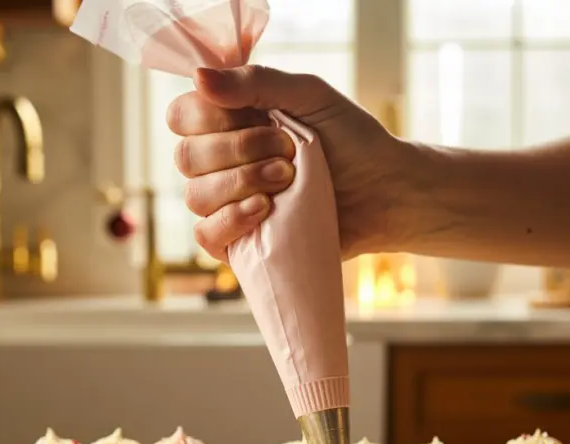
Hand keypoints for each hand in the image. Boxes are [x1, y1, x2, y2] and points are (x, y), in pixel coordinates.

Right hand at [167, 65, 406, 260]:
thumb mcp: (310, 96)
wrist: (386, 193)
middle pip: (186, 158)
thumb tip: (198, 77)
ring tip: (287, 181)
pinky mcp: (242, 241)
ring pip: (195, 196)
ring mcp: (230, 204)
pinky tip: (264, 211)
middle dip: (238, 152)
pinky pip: (206, 236)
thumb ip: (256, 82)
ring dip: (241, 184)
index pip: (183, 116)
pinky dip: (229, 221)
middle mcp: (223, 163)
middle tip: (287, 153)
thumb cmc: (353, 141)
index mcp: (232, 122)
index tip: (261, 117)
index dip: (212, 119)